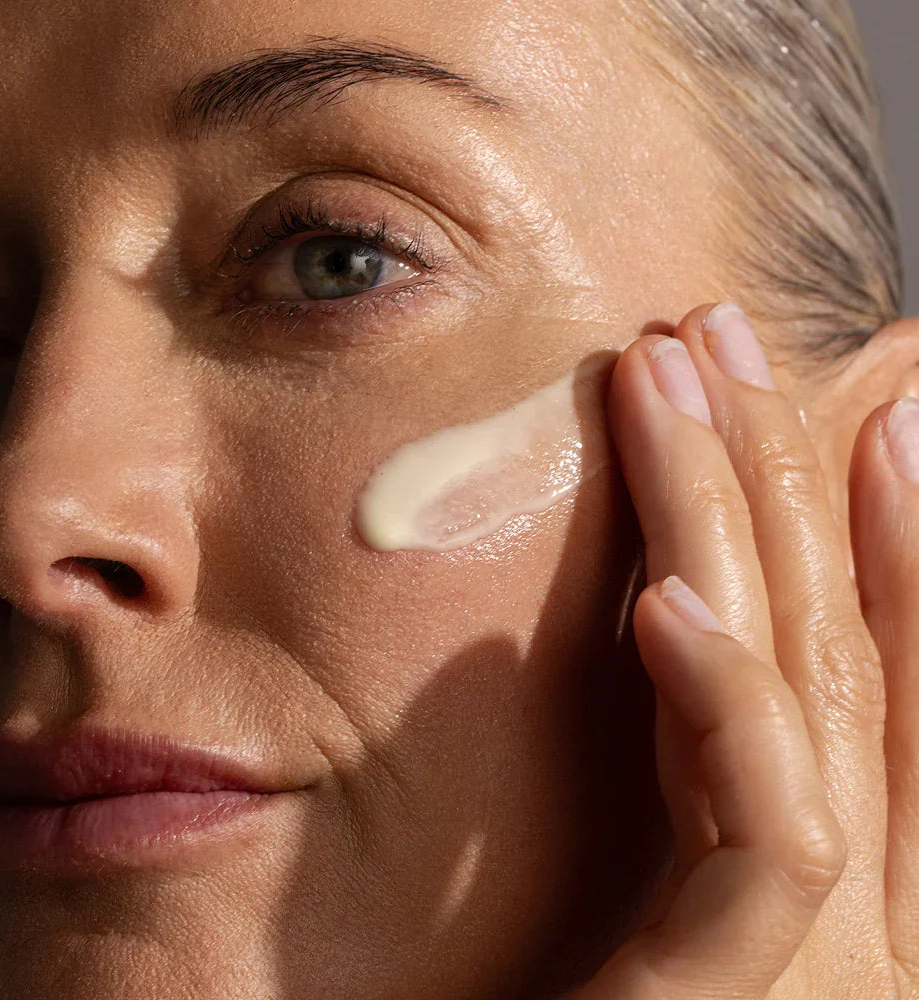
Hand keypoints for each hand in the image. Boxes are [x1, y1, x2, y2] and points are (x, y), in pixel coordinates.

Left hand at [565, 303, 918, 997]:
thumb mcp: (649, 894)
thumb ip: (689, 784)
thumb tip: (672, 626)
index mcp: (832, 873)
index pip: (868, 671)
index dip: (885, 529)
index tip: (862, 405)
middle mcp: (865, 902)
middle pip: (835, 642)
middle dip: (789, 470)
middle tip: (735, 333)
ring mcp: (841, 957)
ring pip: (811, 692)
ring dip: (745, 517)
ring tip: (685, 371)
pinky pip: (773, 840)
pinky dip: (729, 709)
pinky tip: (666, 598)